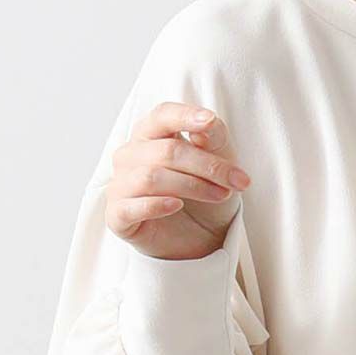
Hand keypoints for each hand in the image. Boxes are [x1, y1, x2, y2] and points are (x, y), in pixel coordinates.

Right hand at [106, 102, 251, 261]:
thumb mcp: (220, 161)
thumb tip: (205, 123)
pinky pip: (131, 206)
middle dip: (208, 166)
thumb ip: (212, 137)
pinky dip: (156, 205)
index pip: (162, 116)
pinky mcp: (117, 216)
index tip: (209, 121)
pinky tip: (177, 205)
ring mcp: (121, 185)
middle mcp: (130, 156)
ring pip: (151, 177)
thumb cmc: (205, 193)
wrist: (202, 238)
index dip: (184, 116)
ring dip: (193, 186)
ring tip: (220, 195)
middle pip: (167, 151)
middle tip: (238, 181)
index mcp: (151, 134)